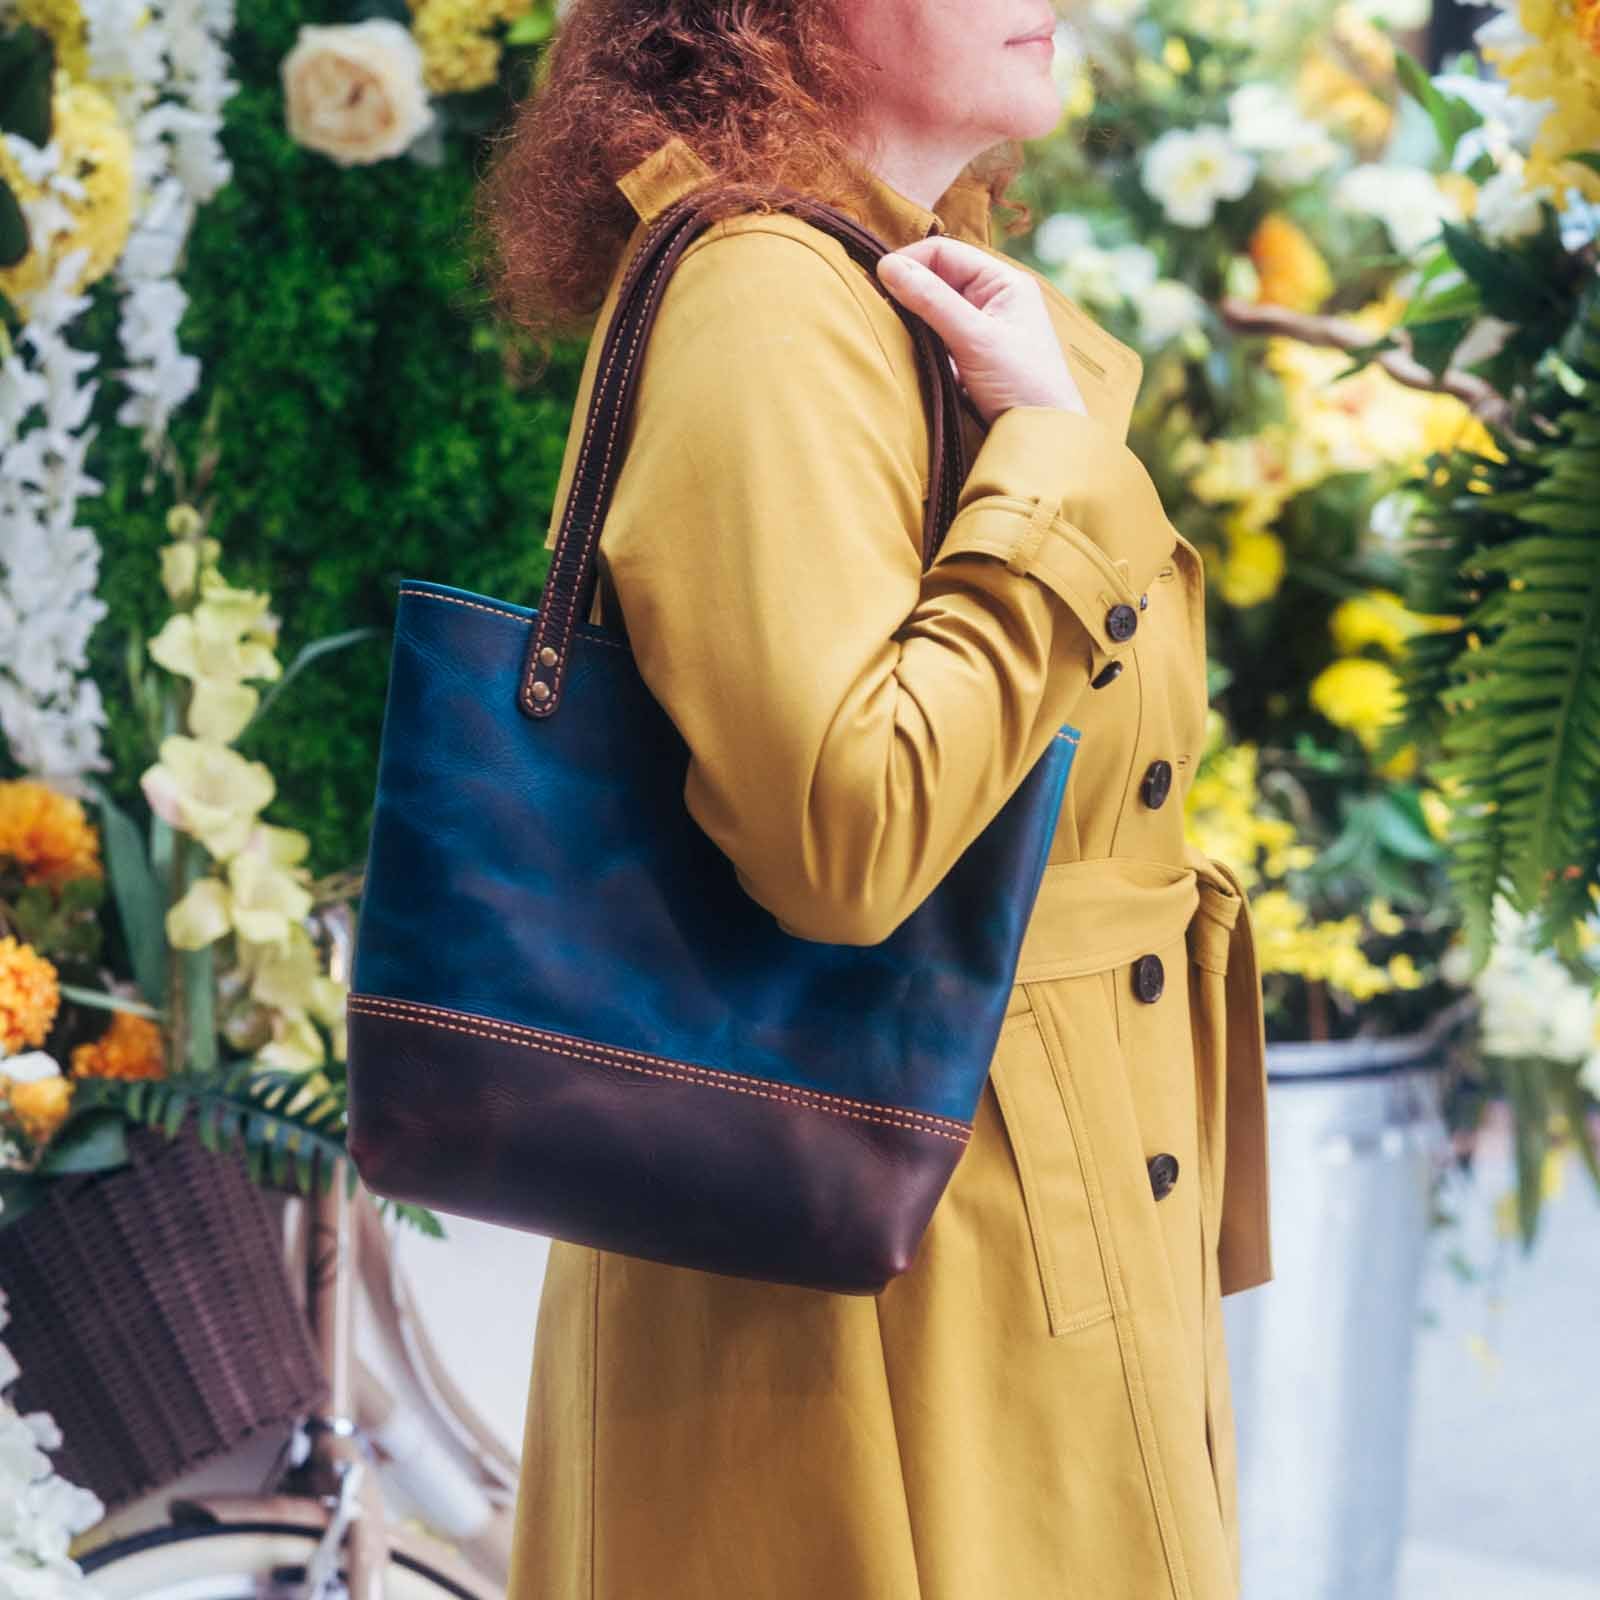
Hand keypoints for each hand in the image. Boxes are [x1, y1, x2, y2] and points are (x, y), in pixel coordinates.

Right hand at [875, 236, 1087, 425]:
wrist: (1043, 439)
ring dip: (914, 322)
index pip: (945, 253)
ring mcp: (982, 329)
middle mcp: (993, 299)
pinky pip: (938, 340)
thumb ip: (932, 300)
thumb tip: (887, 267)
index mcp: (1003, 282)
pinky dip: (923, 347)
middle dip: (909, 293)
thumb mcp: (974, 338)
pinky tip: (914, 359)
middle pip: (937, 280)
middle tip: (881, 310)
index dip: (910, 262)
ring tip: (895, 334)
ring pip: (933, 312)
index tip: (878, 281)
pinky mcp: (972, 359)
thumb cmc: (1023, 384)